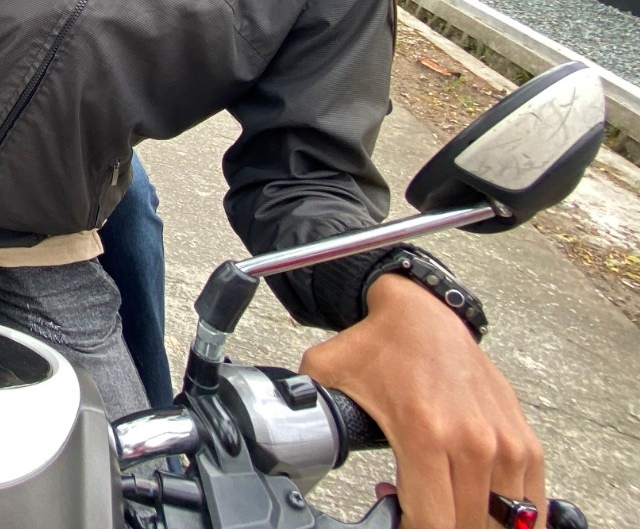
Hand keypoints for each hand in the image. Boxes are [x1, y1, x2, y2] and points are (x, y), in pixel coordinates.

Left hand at [300, 274, 543, 528]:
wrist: (422, 312)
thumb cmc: (379, 346)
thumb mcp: (324, 375)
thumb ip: (307, 414)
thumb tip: (289, 441)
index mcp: (425, 435)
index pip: (434, 522)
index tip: (398, 521)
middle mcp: (473, 444)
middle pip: (468, 527)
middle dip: (438, 527)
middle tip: (414, 511)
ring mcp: (506, 444)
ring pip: (504, 523)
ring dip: (471, 522)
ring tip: (441, 503)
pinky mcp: (525, 442)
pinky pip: (531, 505)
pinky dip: (505, 516)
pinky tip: (474, 501)